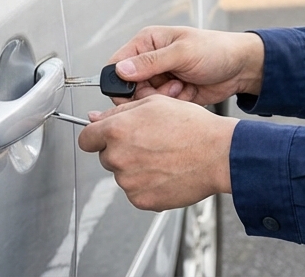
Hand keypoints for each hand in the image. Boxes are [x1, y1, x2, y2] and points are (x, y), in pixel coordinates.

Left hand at [77, 95, 237, 210]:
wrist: (218, 155)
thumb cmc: (193, 127)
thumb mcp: (155, 103)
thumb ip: (119, 111)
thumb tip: (95, 118)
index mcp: (117, 130)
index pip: (86, 138)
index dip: (96, 135)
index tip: (105, 137)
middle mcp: (118, 157)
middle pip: (106, 156)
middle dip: (121, 150)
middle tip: (150, 143)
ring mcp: (129, 182)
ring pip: (122, 174)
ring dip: (136, 168)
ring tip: (163, 156)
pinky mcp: (141, 200)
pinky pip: (136, 191)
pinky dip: (147, 184)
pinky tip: (166, 171)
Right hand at [109, 26, 263, 104]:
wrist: (241, 69)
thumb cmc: (217, 50)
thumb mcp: (183, 53)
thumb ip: (151, 62)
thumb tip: (121, 70)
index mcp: (147, 42)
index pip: (117, 64)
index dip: (121, 81)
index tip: (137, 90)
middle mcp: (150, 60)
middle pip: (127, 87)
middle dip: (146, 93)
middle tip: (167, 88)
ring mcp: (160, 78)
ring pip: (143, 100)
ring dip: (161, 99)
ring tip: (180, 87)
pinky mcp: (169, 94)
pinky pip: (159, 107)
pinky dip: (172, 103)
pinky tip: (187, 93)